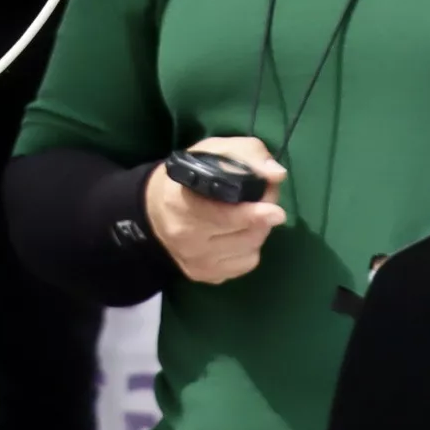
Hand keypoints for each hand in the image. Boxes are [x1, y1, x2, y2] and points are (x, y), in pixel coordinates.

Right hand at [143, 137, 288, 284]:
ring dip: (259, 231)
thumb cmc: (187, 176)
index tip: (276, 211)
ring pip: (249, 252)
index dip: (252, 215)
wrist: (153, 211)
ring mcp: (197, 264)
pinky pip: (244, 265)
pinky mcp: (205, 277)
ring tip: (253, 214)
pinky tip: (239, 233)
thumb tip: (277, 174)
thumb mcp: (211, 152)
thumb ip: (245, 155)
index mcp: (183, 207)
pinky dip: (249, 248)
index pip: (222, 217)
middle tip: (267, 198)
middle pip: (245, 236)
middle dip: (265, 216)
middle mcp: (188, 241)